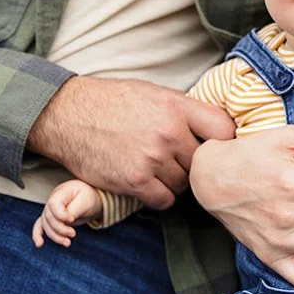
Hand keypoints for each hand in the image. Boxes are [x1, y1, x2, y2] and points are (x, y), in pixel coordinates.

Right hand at [27, 76, 234, 209]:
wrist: (68, 115)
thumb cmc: (112, 102)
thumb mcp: (154, 93)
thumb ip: (184, 112)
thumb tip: (216, 129)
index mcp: (177, 106)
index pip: (224, 130)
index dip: (225, 142)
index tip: (218, 148)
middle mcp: (169, 133)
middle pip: (203, 162)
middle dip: (192, 163)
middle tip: (177, 160)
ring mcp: (152, 158)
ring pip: (184, 184)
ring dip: (174, 181)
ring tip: (156, 169)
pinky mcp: (134, 181)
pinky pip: (164, 200)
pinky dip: (158, 196)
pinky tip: (147, 183)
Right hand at [33, 179, 101, 247]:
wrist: (91, 199)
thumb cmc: (89, 197)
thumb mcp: (86, 201)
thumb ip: (74, 210)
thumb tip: (66, 222)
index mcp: (61, 192)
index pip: (53, 204)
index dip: (60, 215)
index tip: (72, 220)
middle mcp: (52, 200)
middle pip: (48, 217)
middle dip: (60, 229)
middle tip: (73, 234)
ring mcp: (50, 209)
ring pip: (45, 224)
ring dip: (55, 236)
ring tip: (67, 243)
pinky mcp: (51, 218)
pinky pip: (40, 226)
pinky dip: (38, 235)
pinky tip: (39, 244)